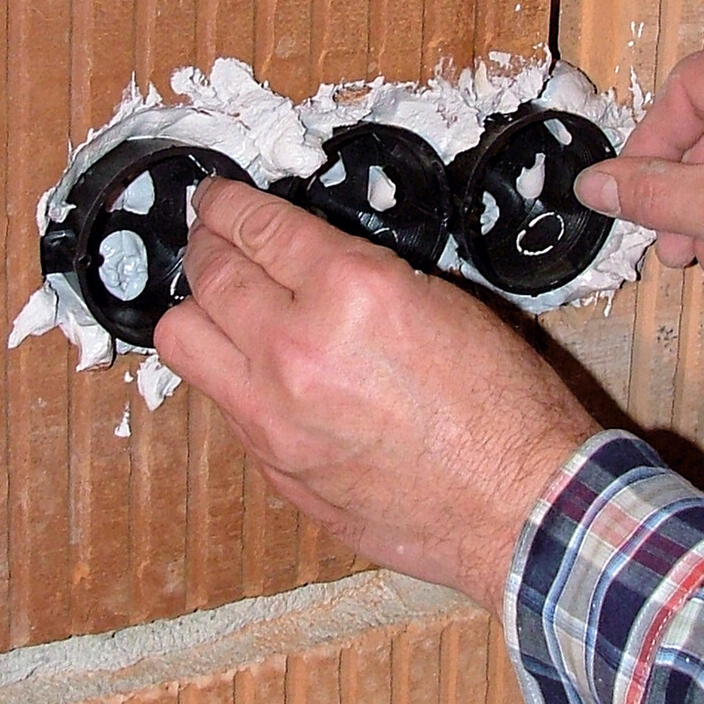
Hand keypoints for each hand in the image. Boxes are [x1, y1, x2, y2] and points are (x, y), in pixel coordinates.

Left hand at [154, 178, 599, 614]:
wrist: (519, 504)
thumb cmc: (505, 404)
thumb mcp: (442, 300)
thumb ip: (359, 275)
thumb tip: (299, 261)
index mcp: (351, 291)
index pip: (256, 227)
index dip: (226, 204)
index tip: (214, 198)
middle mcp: (296, 349)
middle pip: (207, 277)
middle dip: (206, 247)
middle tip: (214, 241)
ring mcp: (274, 415)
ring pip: (183, 340)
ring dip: (199, 312)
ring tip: (222, 305)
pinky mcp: (272, 465)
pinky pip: (222, 402)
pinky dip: (231, 375)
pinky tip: (263, 371)